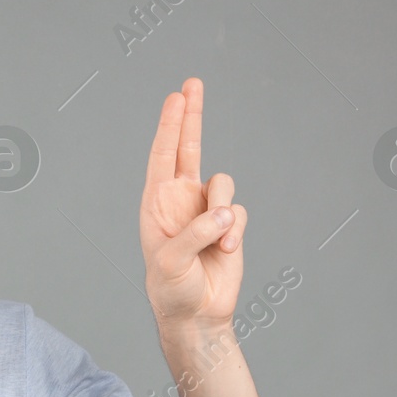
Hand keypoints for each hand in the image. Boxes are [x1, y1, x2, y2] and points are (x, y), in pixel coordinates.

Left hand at [140, 77, 246, 329]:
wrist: (196, 313)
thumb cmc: (171, 289)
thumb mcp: (171, 262)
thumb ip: (195, 233)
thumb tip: (224, 212)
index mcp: (156, 204)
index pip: (162, 156)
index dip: (169, 125)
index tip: (176, 97)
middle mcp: (180, 200)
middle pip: (188, 147)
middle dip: (191, 115)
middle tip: (192, 82)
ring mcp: (206, 210)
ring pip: (224, 183)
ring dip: (224, 210)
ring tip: (218, 242)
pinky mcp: (229, 224)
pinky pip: (239, 211)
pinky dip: (236, 232)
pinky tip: (226, 253)